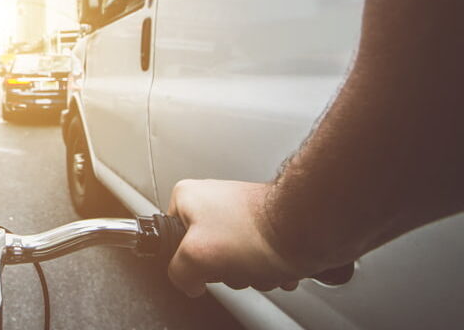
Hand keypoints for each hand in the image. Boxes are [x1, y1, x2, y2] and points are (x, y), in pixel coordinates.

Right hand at [166, 179, 305, 296]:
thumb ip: (178, 273)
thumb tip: (188, 281)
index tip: (204, 260)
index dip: (188, 259)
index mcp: (188, 197)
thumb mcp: (196, 256)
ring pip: (233, 260)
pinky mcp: (265, 225)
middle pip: (205, 253)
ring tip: (258, 262)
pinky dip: (266, 268)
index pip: (171, 240)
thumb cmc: (260, 231)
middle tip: (234, 262)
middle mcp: (214, 199)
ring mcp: (241, 212)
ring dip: (249, 272)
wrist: (307, 229)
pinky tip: (274, 264)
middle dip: (225, 269)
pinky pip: (256, 258)